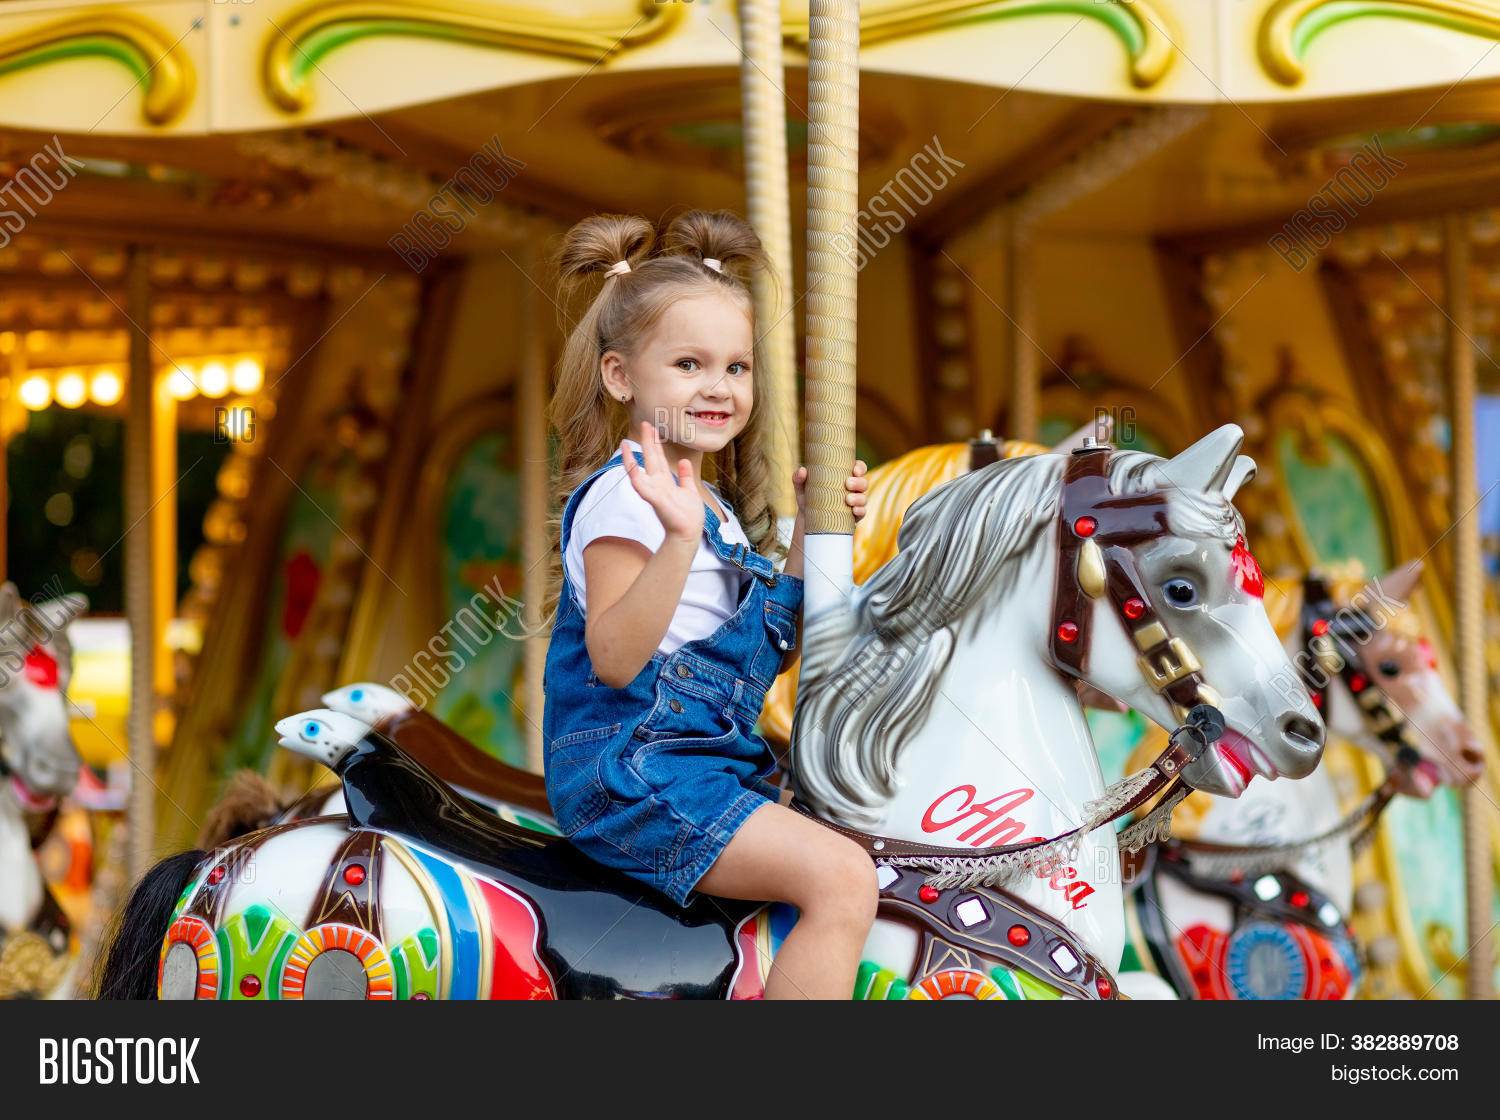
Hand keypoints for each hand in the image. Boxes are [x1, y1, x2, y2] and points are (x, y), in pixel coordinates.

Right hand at [622, 421, 702, 544]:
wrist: (688, 534)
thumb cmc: (688, 516)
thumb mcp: (690, 491)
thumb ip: (685, 477)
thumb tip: (685, 461)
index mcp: (666, 481)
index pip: (659, 458)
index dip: (656, 443)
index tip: (653, 428)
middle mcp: (657, 484)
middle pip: (651, 458)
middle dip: (648, 441)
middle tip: (645, 423)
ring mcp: (654, 491)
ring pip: (639, 470)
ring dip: (632, 458)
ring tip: (626, 444)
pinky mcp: (654, 499)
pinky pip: (641, 486)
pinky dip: (635, 476)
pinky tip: (631, 466)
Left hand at [792, 460, 868, 522]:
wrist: (808, 519)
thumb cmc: (808, 497)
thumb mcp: (802, 487)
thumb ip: (798, 477)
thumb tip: (802, 470)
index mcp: (844, 477)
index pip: (858, 468)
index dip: (860, 468)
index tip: (854, 470)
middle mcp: (852, 489)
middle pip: (863, 483)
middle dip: (859, 482)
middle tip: (847, 484)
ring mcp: (855, 503)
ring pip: (863, 498)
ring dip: (859, 498)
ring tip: (848, 500)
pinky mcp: (854, 516)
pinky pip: (862, 513)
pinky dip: (860, 511)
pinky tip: (854, 511)